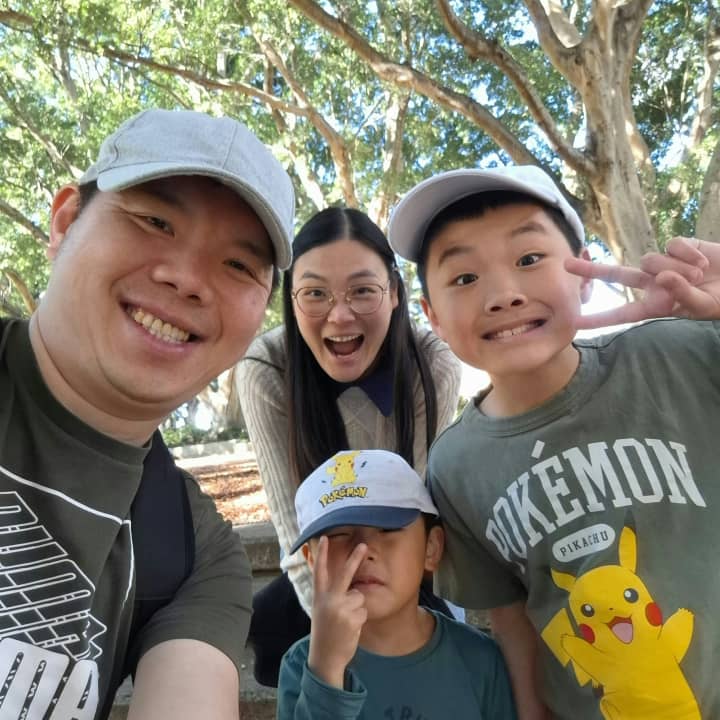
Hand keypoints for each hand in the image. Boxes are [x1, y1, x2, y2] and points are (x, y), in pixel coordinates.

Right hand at [307, 537, 367, 687]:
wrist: (325, 656)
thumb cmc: (325, 631)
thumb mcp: (321, 610)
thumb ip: (331, 595)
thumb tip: (350, 585)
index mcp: (319, 596)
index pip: (320, 571)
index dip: (322, 554)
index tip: (324, 537)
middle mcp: (329, 599)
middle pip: (345, 574)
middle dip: (355, 558)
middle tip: (364, 545)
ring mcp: (341, 608)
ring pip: (359, 597)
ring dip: (357, 609)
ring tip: (345, 621)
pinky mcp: (352, 618)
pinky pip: (364, 611)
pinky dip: (360, 619)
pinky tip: (350, 628)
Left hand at [565, 237, 719, 329]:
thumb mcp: (704, 306)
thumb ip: (682, 295)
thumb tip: (661, 277)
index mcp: (657, 304)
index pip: (623, 313)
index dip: (600, 318)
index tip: (575, 323)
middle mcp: (654, 283)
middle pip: (616, 275)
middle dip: (591, 269)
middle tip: (565, 264)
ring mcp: (664, 263)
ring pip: (651, 260)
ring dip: (677, 268)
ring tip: (699, 276)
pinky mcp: (678, 246)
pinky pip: (672, 245)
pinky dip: (688, 255)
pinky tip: (704, 262)